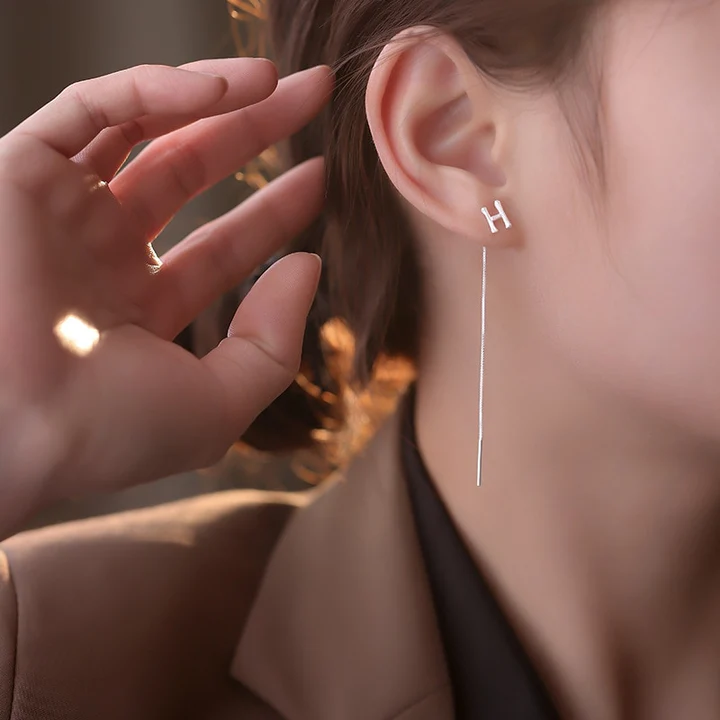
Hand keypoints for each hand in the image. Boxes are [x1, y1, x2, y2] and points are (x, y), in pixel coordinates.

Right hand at [0, 59, 332, 527]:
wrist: (7, 429)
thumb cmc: (110, 431)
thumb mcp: (217, 404)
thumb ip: (273, 342)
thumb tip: (308, 266)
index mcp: (142, 308)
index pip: (220, 245)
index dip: (272, 210)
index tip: (320, 178)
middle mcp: (101, 255)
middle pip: (190, 173)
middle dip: (253, 133)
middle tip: (312, 99)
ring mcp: (61, 212)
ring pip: (145, 130)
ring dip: (215, 99)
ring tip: (281, 80)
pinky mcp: (20, 172)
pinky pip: (93, 109)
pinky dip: (157, 90)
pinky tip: (228, 88)